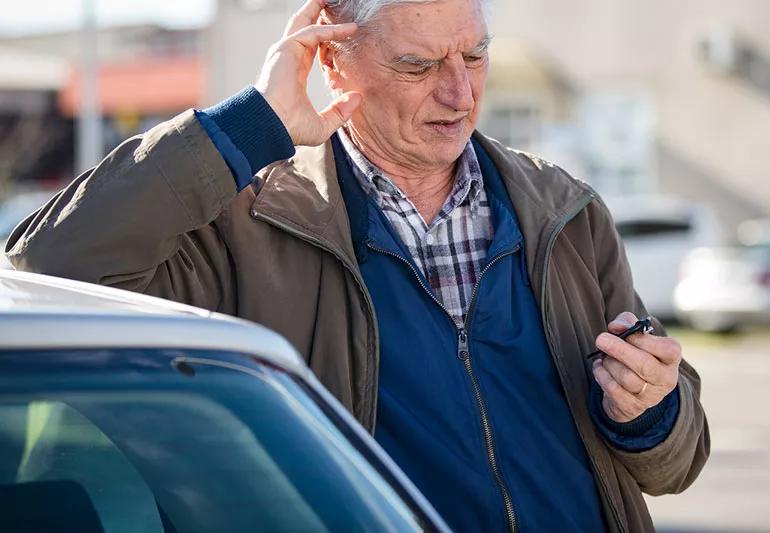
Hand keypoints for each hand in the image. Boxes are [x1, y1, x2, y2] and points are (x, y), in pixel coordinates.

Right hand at [254, 0, 361, 145]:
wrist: (271, 126)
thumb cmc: (289, 128)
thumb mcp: (322, 124)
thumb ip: (340, 112)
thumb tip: (357, 98)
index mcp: (293, 72)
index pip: (311, 46)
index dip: (327, 37)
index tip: (345, 32)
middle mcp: (288, 57)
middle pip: (304, 26)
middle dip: (317, 12)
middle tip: (329, 3)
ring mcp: (286, 51)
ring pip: (306, 22)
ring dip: (320, 10)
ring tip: (332, 0)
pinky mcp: (287, 48)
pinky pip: (314, 32)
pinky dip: (332, 29)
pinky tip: (349, 29)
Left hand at [592, 312, 681, 422]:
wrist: (632, 389)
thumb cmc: (635, 353)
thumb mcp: (634, 334)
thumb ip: (627, 323)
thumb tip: (616, 326)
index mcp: (671, 358)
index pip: (667, 349)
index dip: (642, 340)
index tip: (623, 331)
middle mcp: (665, 379)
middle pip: (644, 365)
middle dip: (620, 350)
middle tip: (601, 339)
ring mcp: (650, 396)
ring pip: (626, 378)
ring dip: (609, 363)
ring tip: (603, 356)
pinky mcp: (632, 407)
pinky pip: (613, 390)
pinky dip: (601, 375)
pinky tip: (599, 368)